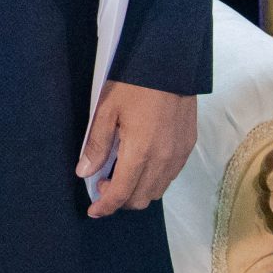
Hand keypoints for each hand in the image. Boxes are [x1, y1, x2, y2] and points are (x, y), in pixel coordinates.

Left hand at [77, 80, 196, 216]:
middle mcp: (164, 160)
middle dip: (120, 200)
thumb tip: (84, 172)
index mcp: (141, 152)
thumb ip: (96, 144)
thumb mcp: (106, 109)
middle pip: (141, 199)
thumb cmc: (134, 83)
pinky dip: (154, 179)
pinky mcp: (188, 145)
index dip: (105, 206)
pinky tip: (142, 162)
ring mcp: (179, 154)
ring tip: (121, 172)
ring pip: (158, 190)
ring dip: (138, 191)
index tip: (93, 210)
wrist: (170, 61)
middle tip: (103, 182)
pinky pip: (170, 176)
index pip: (122, 193)